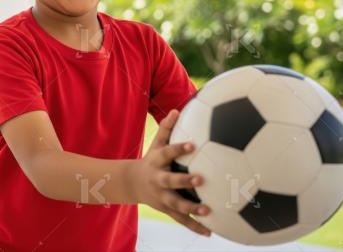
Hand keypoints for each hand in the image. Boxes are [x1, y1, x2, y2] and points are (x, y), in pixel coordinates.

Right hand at [130, 109, 211, 236]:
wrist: (132, 184)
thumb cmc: (152, 160)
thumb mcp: (156, 144)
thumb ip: (168, 129)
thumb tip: (177, 109)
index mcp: (157, 162)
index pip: (168, 153)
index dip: (180, 149)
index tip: (194, 145)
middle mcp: (158, 180)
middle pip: (170, 181)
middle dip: (185, 181)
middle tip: (201, 178)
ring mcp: (162, 197)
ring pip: (176, 204)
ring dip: (192, 209)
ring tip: (209, 210)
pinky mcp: (166, 209)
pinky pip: (181, 220)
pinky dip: (195, 227)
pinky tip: (210, 232)